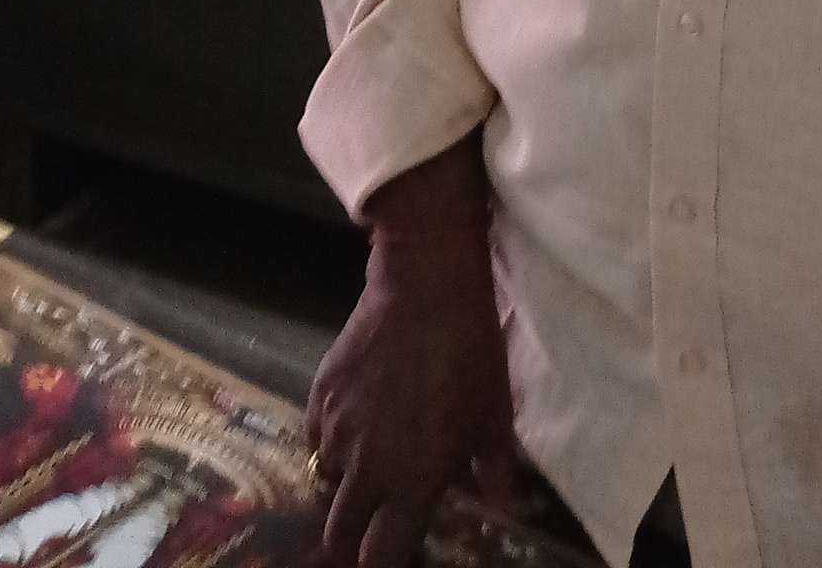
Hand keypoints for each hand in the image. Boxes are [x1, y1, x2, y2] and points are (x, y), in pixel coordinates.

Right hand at [309, 144, 514, 567]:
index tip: (399, 556)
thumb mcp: (496, 415)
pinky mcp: (319, 395)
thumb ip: (496, 472)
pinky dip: (331, 443)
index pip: (381, 558)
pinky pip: (316, 439)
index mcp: (410, 482)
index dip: (386, 564)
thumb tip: (504, 508)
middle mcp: (364, 468)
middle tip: (375, 524)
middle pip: (340, 534)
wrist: (427, 283)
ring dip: (346, 485)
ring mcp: (336, 432)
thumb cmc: (471, 351)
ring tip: (371, 465)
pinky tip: (356, 423)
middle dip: (354, 538)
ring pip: (327, 483)